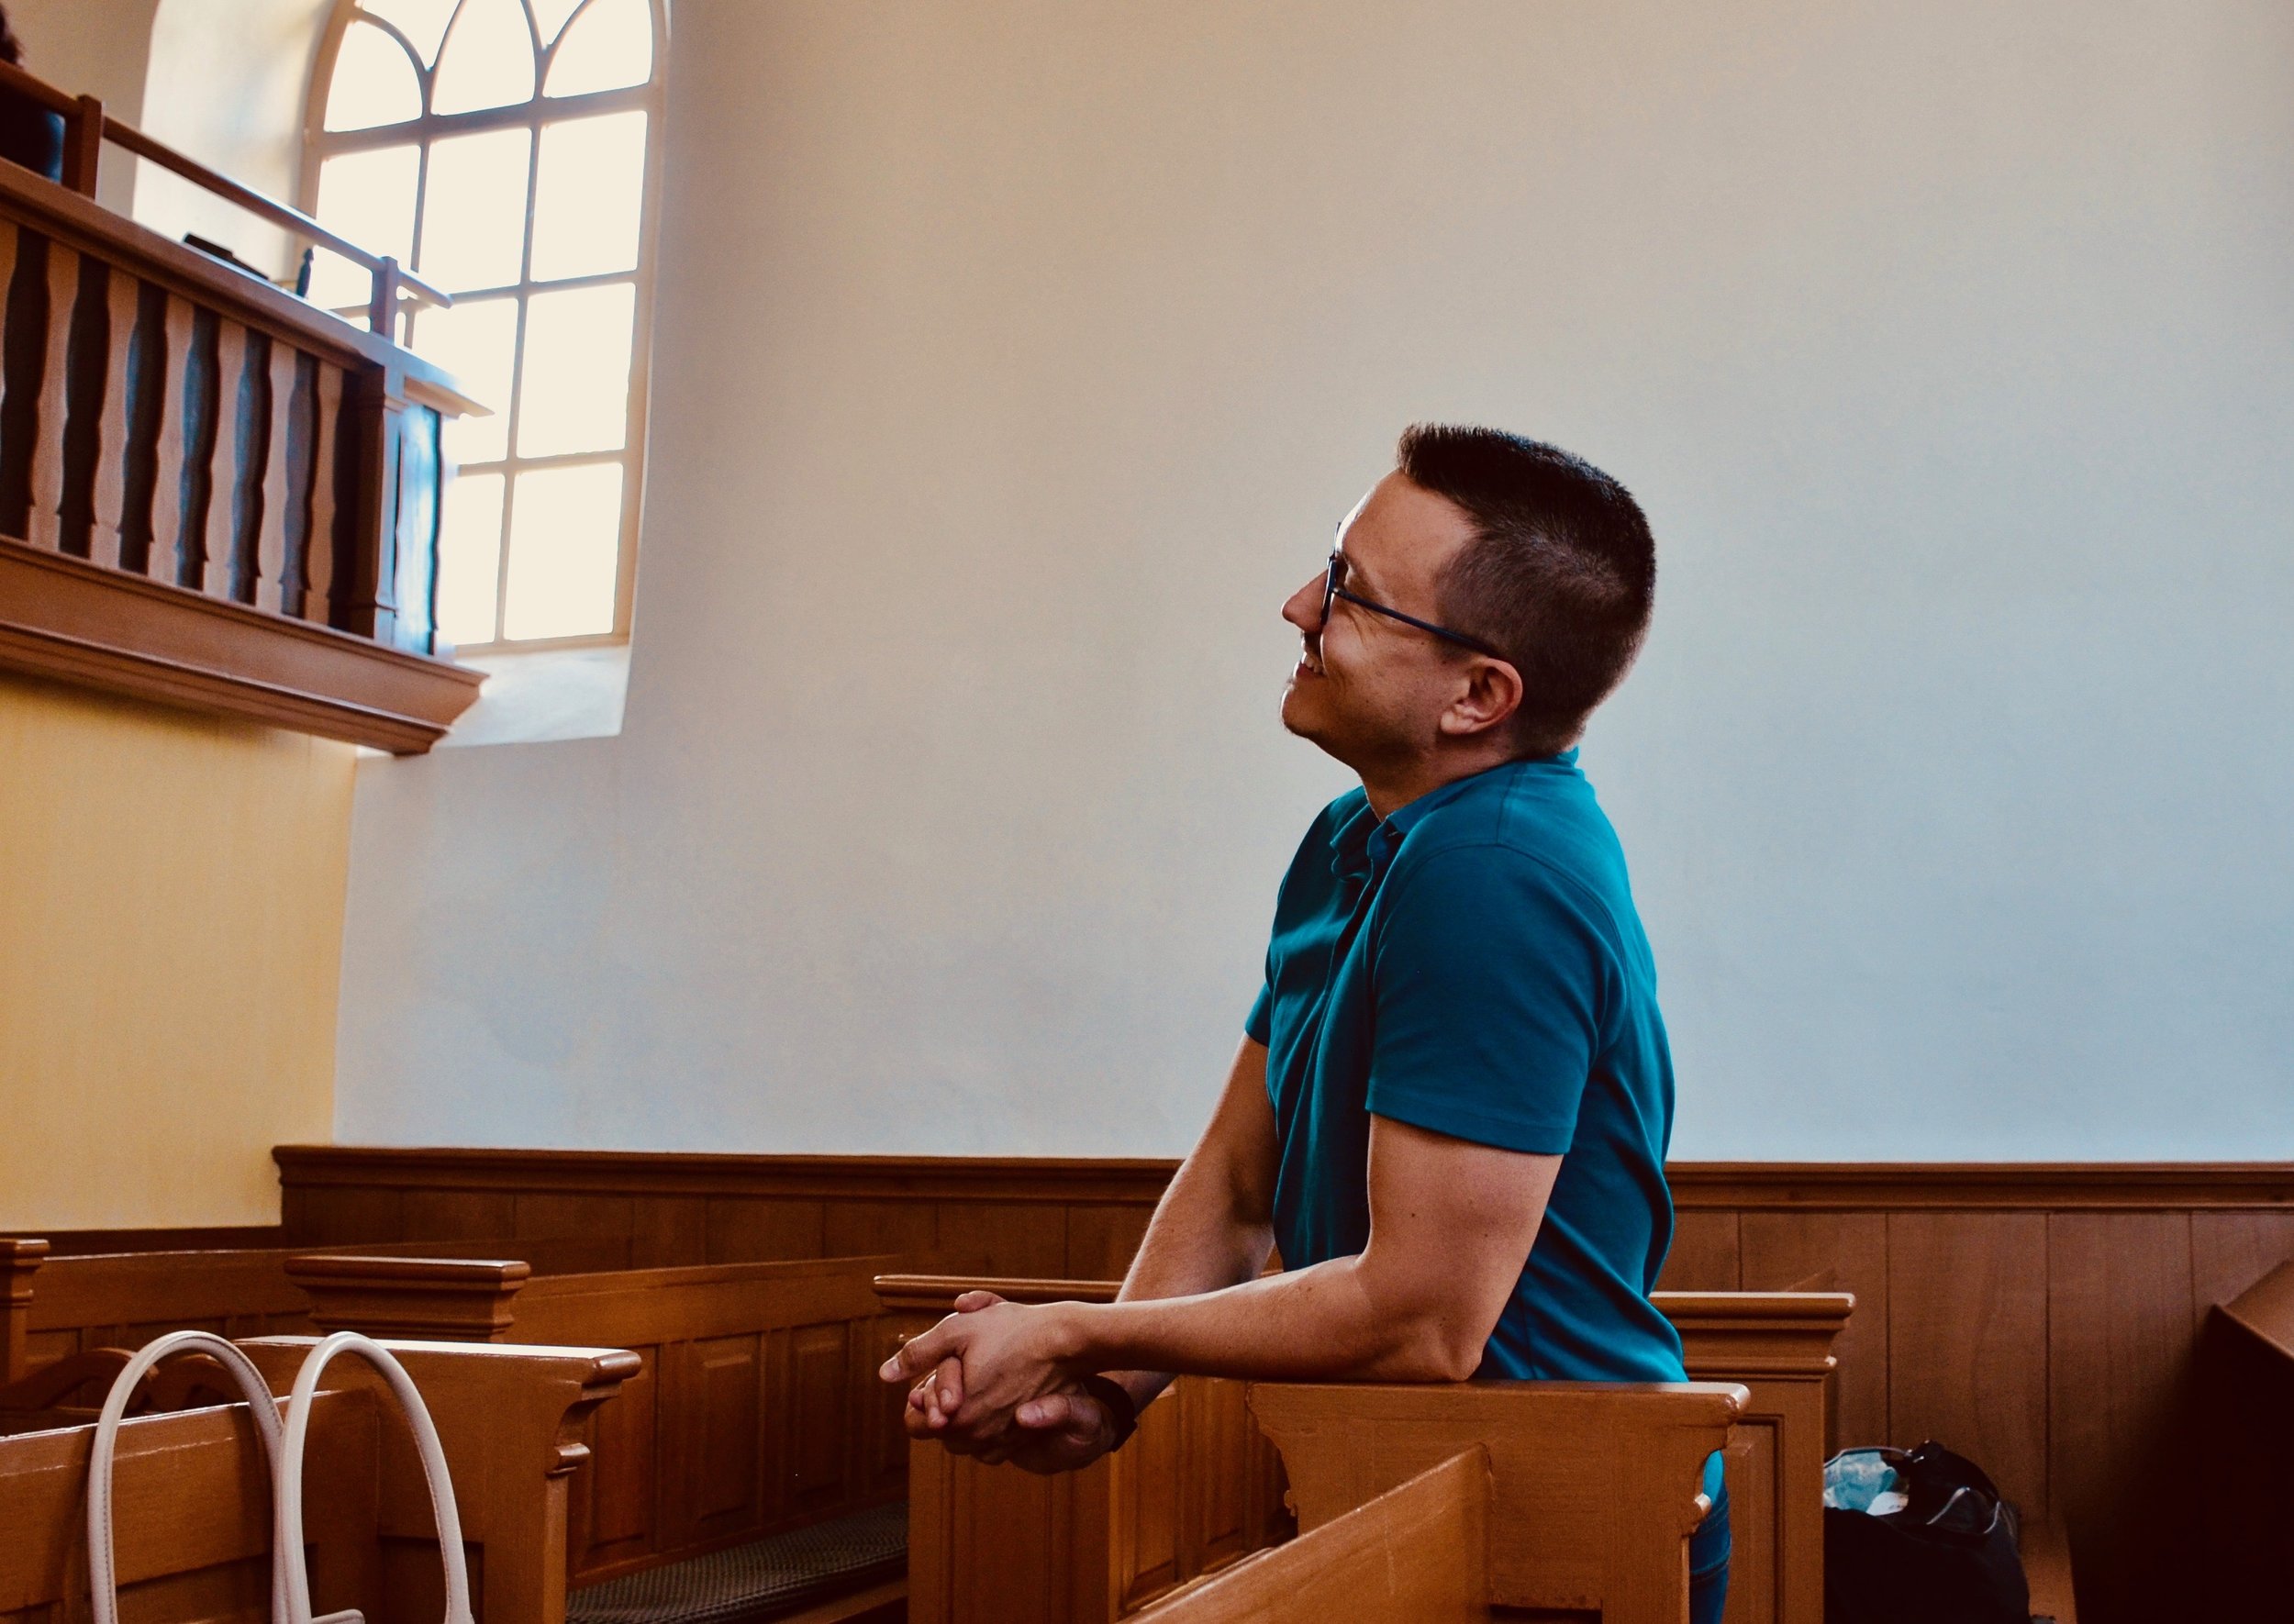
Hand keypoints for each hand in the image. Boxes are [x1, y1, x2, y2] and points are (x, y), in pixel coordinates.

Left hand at [883, 1290, 1082, 1454]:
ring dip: (963, 1417)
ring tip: (976, 1383)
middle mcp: (979, 1437)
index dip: (919, 1399)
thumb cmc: (1011, 1331)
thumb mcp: (956, 1331)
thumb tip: (884, 1373)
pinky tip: (994, 1394)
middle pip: (939, 1432)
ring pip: (964, 1438)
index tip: (932, 1376)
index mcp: (957, 1417)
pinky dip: (986, 1423)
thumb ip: (917, 1354)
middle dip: (941, 1408)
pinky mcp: (1022, 1438)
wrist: (1063, 1341)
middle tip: (958, 1374)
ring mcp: (1003, 1441)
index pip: (915, 1424)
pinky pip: (990, 1441)